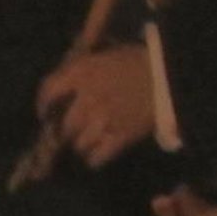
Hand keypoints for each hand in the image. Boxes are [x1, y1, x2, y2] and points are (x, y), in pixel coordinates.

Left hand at [36, 44, 156, 167]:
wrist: (173, 74)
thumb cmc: (140, 61)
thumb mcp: (105, 56)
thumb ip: (80, 71)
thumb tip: (59, 87)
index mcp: (82, 73)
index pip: (48, 91)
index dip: (43, 106)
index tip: (45, 114)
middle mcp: (86, 98)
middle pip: (62, 127)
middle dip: (65, 132)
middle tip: (71, 132)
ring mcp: (103, 120)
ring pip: (78, 145)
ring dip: (82, 144)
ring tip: (93, 138)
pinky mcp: (120, 138)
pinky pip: (95, 159)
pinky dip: (95, 158)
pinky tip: (101, 151)